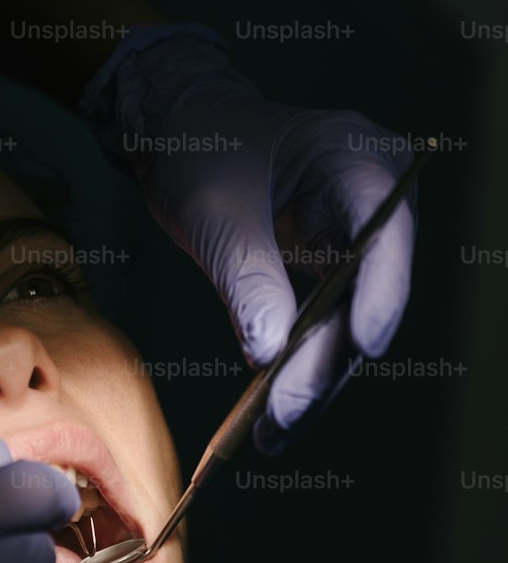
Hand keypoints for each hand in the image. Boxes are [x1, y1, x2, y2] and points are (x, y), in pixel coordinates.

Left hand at [81, 27, 416, 453]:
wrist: (178, 128)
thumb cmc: (200, 148)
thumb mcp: (216, 212)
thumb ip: (248, 279)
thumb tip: (271, 353)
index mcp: (359, 158)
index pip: (384, 232)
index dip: (380, 293)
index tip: (364, 346)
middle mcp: (373, 202)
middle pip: (367, 293)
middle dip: (327, 359)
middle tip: (284, 415)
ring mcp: (355, 239)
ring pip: (347, 321)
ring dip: (312, 379)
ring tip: (271, 434)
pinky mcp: (329, 271)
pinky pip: (322, 325)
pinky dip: (296, 366)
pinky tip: (270, 416)